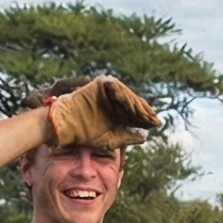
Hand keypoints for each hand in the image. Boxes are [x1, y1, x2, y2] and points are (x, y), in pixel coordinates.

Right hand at [43, 76, 161, 149]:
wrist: (65, 127)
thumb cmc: (85, 134)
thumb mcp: (111, 139)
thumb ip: (128, 136)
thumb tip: (146, 135)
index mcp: (116, 111)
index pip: (136, 113)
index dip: (147, 119)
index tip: (157, 124)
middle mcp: (113, 100)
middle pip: (134, 104)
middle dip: (145, 112)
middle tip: (154, 119)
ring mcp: (107, 91)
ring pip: (128, 96)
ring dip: (137, 105)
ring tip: (145, 115)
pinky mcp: (101, 84)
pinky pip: (117, 88)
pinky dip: (125, 96)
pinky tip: (132, 107)